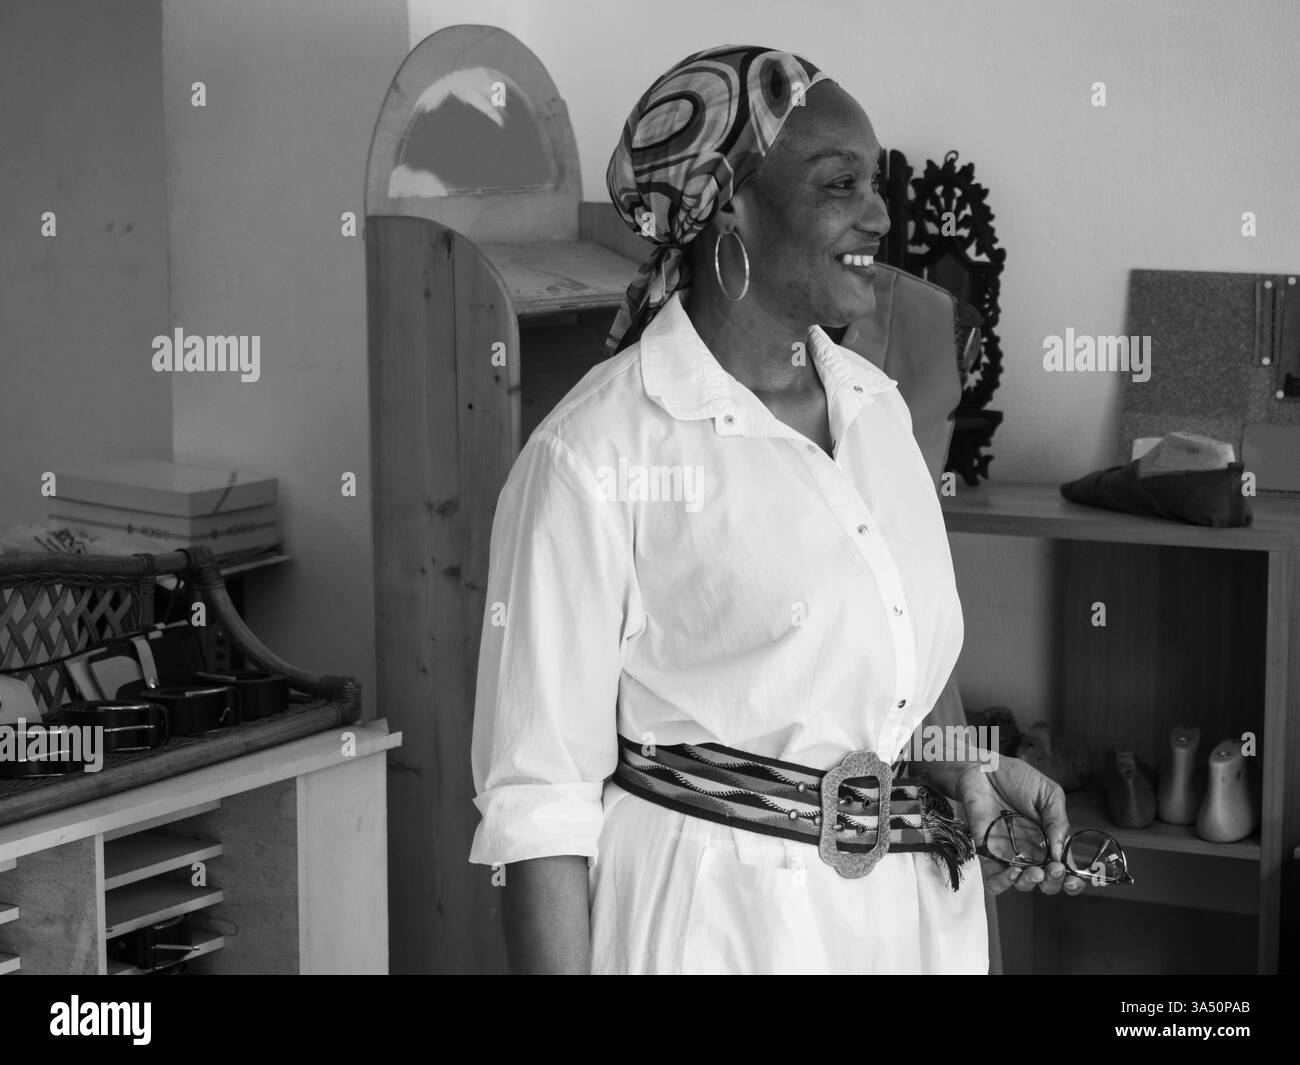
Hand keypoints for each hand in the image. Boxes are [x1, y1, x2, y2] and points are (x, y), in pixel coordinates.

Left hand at [954, 756, 1086, 897]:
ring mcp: (1009, 853)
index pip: (1064, 870)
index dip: (1072, 881)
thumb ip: (1058, 821)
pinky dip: (1004, 883)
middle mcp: (1031, 851)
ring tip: (1036, 871)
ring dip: (1031, 884)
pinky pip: (994, 880)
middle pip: (1046, 883)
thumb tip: (1062, 852)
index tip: (1075, 879)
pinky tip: (1013, 871)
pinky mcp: (987, 852)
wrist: (983, 768)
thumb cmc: (1016, 778)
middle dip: (1054, 883)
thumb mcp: (1049, 794)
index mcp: (1050, 840)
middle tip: (1054, 869)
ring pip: (1022, 885)